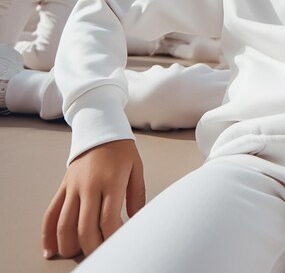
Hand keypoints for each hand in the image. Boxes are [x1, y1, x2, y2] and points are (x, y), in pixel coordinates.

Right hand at [41, 140, 144, 258]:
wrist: (100, 129)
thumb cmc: (121, 149)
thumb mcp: (136, 168)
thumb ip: (137, 194)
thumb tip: (135, 219)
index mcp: (111, 181)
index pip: (108, 219)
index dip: (111, 237)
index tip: (117, 243)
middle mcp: (90, 185)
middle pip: (85, 227)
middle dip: (91, 247)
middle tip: (99, 254)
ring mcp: (73, 186)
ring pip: (64, 224)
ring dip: (69, 245)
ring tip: (77, 253)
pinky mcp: (63, 186)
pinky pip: (51, 213)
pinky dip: (47, 234)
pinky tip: (50, 249)